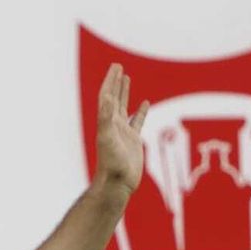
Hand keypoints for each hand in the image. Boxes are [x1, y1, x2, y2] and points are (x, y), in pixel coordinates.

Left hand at [93, 63, 149, 196]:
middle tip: (117, 66)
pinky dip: (140, 111)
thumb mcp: (107, 138)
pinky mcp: (133, 141)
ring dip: (124, 93)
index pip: (106, 96)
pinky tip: (144, 103)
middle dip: (115, 82)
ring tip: (126, 78)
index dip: (110, 81)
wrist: (117, 184)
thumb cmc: (111, 163)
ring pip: (123, 107)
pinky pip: (137, 122)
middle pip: (113, 98)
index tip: (115, 67)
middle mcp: (113, 125)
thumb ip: (106, 118)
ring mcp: (123, 132)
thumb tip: (106, 98)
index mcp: (106, 122)